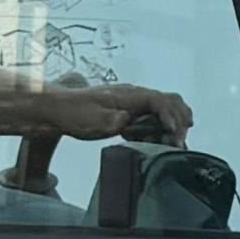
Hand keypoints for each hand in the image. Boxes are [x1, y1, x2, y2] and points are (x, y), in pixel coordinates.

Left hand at [45, 83, 193, 146]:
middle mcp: (135, 95)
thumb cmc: (74, 113)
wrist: (59, 109)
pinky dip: (162, 128)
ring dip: (172, 125)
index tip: (174, 135)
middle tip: (177, 142)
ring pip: (166, 108)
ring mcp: (134, 102)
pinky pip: (154, 116)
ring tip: (169, 144)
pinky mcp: (131, 111)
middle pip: (171, 101)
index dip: (171, 117)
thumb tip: (130, 121)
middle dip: (180, 121)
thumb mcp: (94, 120)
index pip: (161, 101)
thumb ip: (115, 120)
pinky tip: (155, 141)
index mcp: (129, 94)